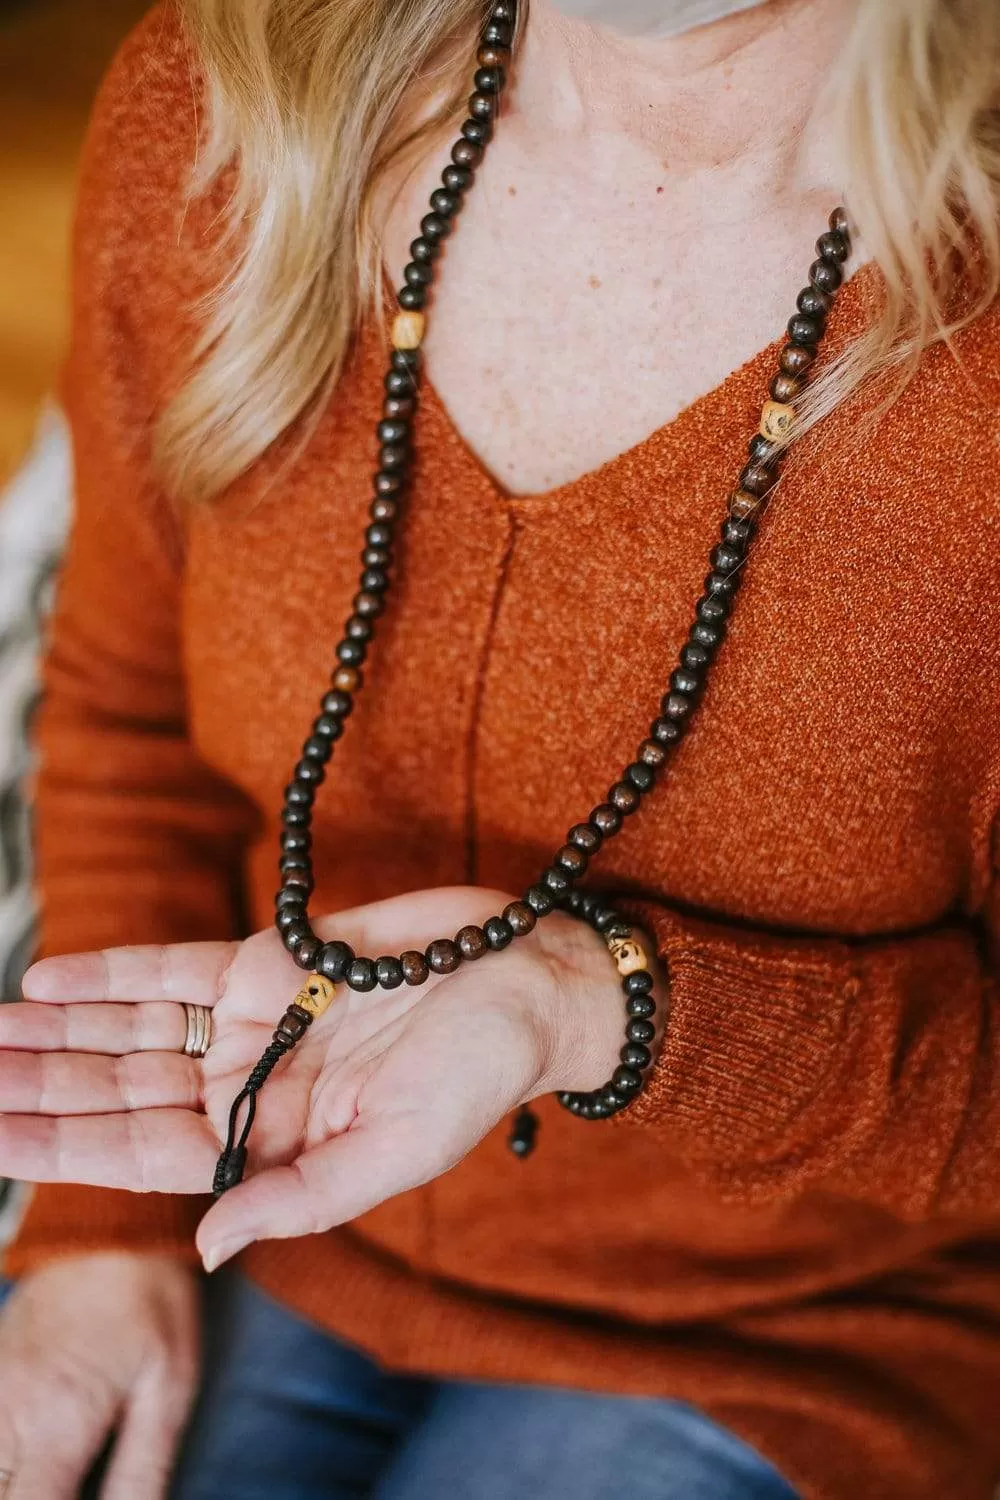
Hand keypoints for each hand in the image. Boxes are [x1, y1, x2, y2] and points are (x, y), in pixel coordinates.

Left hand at [0, 888, 646, 1267]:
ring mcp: (252, 1018)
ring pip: (130, 1028)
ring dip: (58, 1031)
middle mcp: (247, 1084)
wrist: (527, 980)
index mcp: (270, 1145)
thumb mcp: (394, 1152)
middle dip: (39, 1085)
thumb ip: (298, 1200)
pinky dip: (112, 972)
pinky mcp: (268, 957)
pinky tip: (51, 981)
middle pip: (118, 1088)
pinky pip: (172, 968)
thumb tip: (208, 1247)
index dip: (58, 1145)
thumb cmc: (477, 1075)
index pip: (138, 1152)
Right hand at [0, 1253, 197, 1499]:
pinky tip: (28, 1464)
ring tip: (50, 1478)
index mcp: (58, 1423)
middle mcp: (5, 1414)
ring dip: (13, 1484)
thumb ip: (140, 1476)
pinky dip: (2, 1465)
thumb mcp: (168, 1392)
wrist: (110, 1228)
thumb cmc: (151, 1308)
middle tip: (66, 1488)